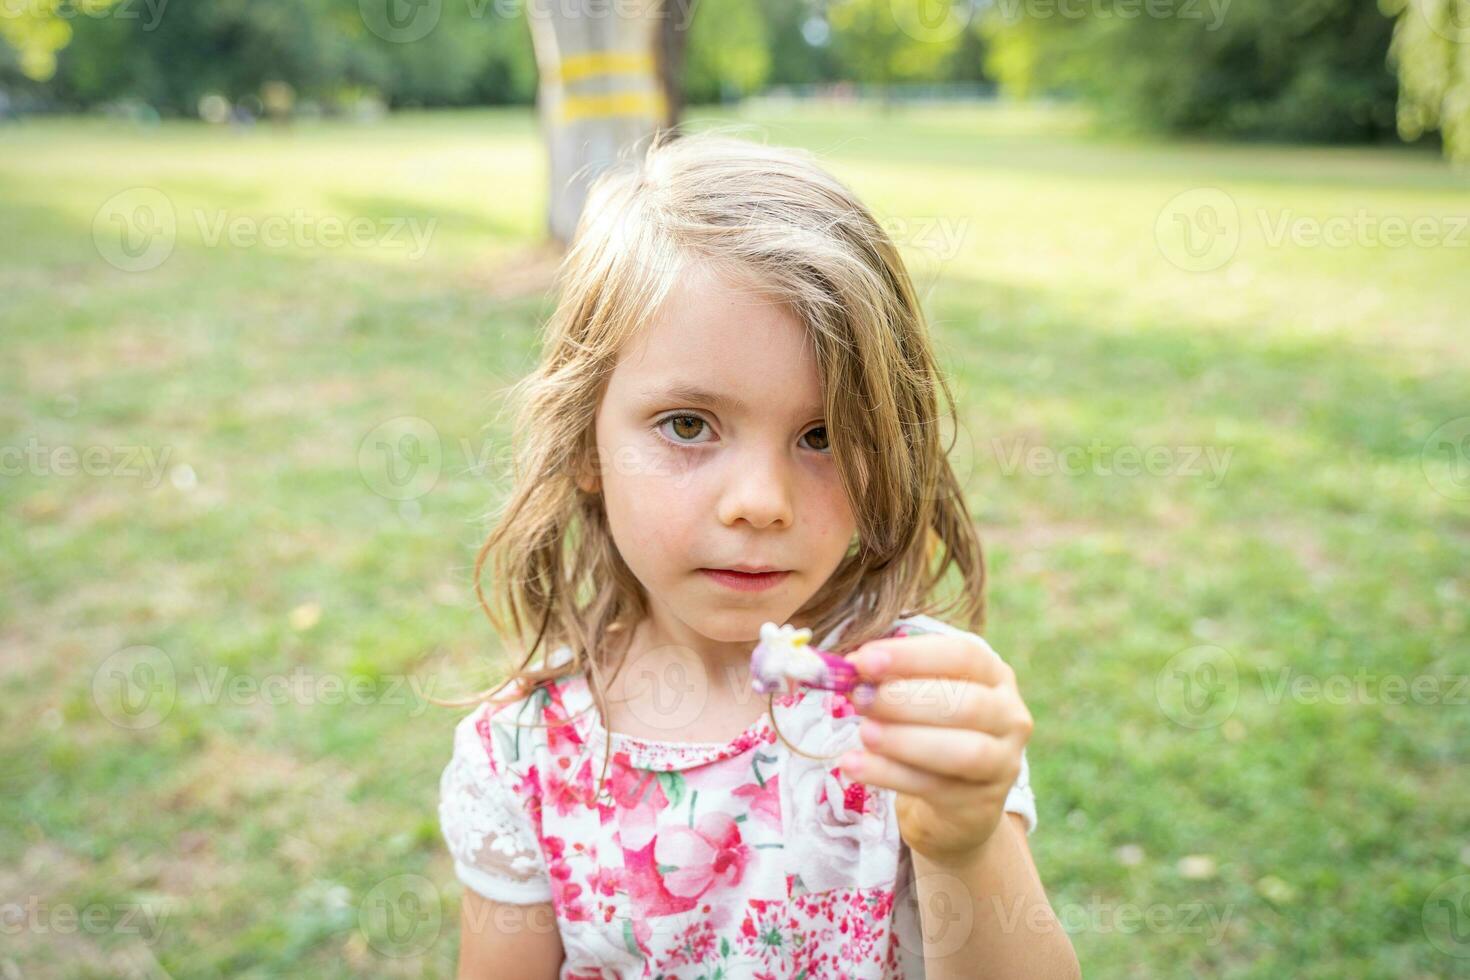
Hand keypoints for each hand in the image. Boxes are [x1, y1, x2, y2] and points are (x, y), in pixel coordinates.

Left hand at [841, 632, 1033, 866]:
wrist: (955, 803)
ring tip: (863, 732)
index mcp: (995, 676)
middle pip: (967, 703)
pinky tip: (854, 765)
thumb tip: (852, 667)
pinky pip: (933, 786)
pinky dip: (888, 774)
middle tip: (859, 697)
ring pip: (962, 750)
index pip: (963, 656)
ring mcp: (1002, 763)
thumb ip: (895, 679)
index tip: (863, 660)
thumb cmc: (932, 731)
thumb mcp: (920, 698)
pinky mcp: (980, 804)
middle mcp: (1009, 716)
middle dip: (906, 699)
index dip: (912, 656)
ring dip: (904, 739)